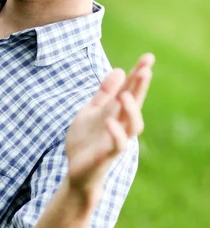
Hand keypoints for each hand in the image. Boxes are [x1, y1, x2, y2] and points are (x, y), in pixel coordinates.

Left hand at [65, 53, 154, 201]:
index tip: (148, 57)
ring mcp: (116, 140)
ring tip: (126, 94)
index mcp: (115, 112)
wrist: (77, 170)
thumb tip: (119, 69)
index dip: (138, 74)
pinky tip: (110, 122)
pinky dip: (116, 133)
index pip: (130, 90)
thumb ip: (104, 93)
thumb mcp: (91, 111)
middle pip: (135, 104)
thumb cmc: (85, 140)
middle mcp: (120, 124)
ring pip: (133, 125)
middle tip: (146, 69)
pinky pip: (118, 145)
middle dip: (140, 87)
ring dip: (131, 110)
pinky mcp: (107, 155)